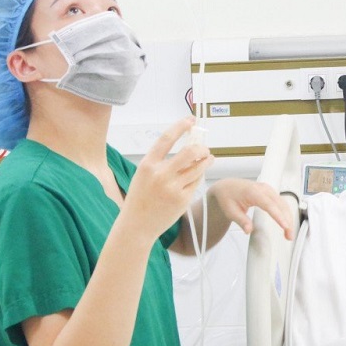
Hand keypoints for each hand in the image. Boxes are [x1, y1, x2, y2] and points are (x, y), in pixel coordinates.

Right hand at [120, 117, 213, 245]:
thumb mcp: (144, 175)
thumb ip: (161, 161)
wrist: (137, 225)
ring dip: (207, 160)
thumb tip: (186, 144)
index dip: (181, 126)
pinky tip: (199, 174)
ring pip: (198, 167)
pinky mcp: (183, 199)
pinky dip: (200, 175)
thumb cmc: (140, 197)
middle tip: (204, 148)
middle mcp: (160, 175)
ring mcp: (173, 188)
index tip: (191, 120)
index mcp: (147, 165)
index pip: (167, 139)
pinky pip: (197, 182)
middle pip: (190, 152)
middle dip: (201, 147)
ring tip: (208, 158)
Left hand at [207, 178, 294, 239]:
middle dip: (287, 220)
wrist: (226, 187)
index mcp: (253, 192)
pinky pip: (282, 203)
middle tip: (289, 236)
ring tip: (289, 234)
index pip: (269, 205)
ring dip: (288, 218)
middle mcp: (263, 189)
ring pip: (284, 204)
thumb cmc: (228, 197)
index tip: (285, 226)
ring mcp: (269, 190)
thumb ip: (241, 221)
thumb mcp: (230, 211)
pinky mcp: (271, 193)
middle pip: (280, 205)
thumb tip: (249, 230)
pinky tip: (287, 224)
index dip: (278, 216)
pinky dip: (286, 214)